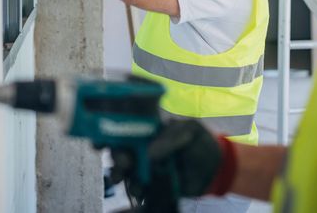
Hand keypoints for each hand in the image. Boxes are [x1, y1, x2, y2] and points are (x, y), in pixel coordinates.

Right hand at [110, 120, 230, 201]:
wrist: (216, 169)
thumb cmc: (202, 142)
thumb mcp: (190, 131)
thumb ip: (170, 138)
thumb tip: (148, 154)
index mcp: (150, 128)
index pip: (125, 126)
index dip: (109, 130)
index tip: (100, 139)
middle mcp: (143, 145)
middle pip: (120, 148)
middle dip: (115, 155)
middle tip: (122, 163)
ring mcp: (146, 165)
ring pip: (125, 168)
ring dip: (120, 174)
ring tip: (124, 179)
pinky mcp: (152, 182)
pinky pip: (137, 185)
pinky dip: (134, 189)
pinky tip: (139, 191)